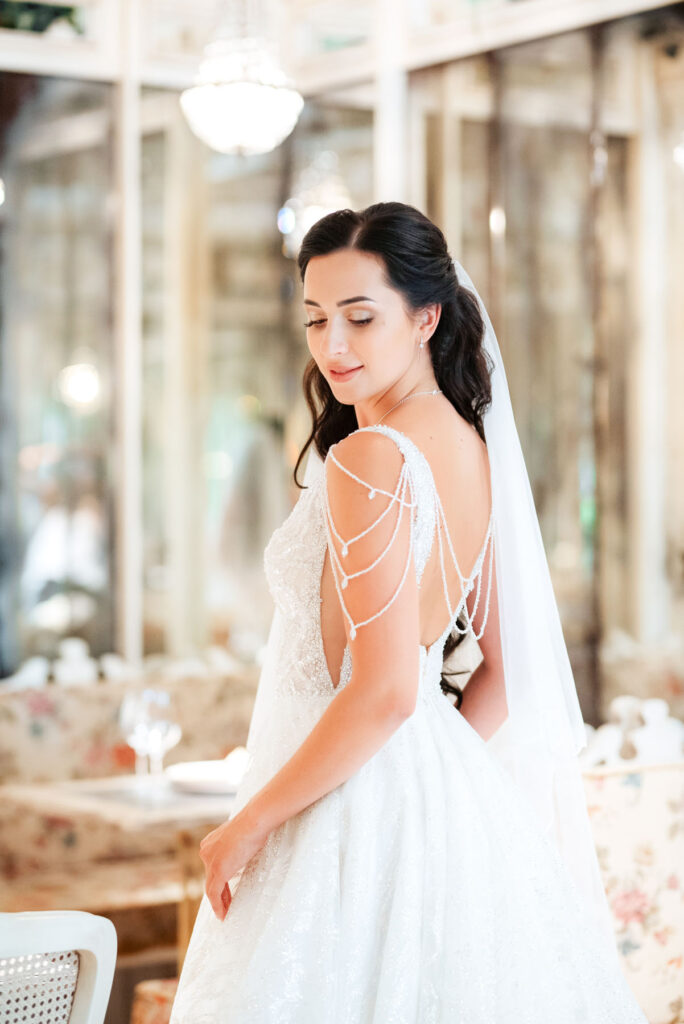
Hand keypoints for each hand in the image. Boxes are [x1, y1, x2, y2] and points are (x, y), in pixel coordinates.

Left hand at [199, 804, 268, 920]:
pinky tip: (222, 914)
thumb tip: (241, 853)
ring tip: (225, 912)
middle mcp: (206, 851)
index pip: (211, 866)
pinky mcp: (218, 872)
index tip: (223, 890)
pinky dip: (218, 906)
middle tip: (226, 905)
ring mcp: (211, 862)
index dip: (218, 880)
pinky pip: (214, 894)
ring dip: (219, 902)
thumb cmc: (253, 825)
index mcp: (210, 843)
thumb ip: (235, 847)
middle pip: (210, 877)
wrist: (254, 821)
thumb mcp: (240, 837)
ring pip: (211, 888)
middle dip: (219, 892)